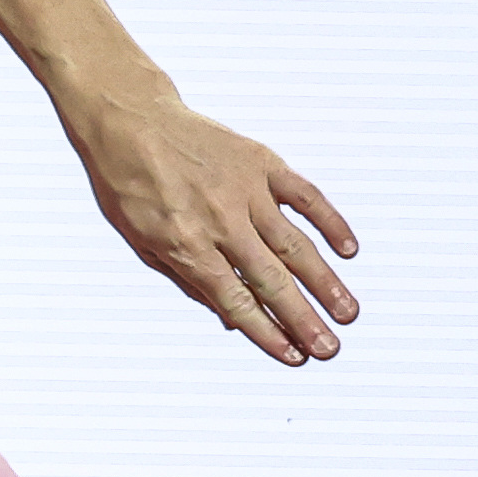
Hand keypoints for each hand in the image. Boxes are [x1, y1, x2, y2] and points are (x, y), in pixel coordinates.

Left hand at [71, 90, 361, 365]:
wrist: (129, 120)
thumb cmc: (129, 184)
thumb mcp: (143, 242)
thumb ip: (189, 280)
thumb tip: (232, 319)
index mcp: (187, 244)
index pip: (236, 300)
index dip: (266, 332)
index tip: (293, 357)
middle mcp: (220, 220)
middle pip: (271, 280)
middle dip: (303, 319)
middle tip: (330, 348)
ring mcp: (245, 189)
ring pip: (295, 244)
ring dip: (325, 282)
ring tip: (347, 312)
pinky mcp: (261, 162)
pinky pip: (305, 195)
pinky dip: (330, 221)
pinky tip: (348, 249)